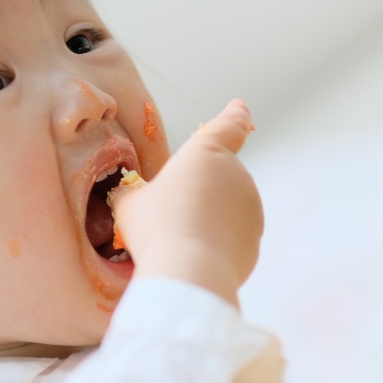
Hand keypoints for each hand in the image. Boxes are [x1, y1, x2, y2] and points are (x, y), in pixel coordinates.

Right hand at [111, 99, 261, 305]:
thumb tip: (129, 194)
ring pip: (225, 210)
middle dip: (199, 192)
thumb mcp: (129, 203)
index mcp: (207, 152)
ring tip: (178, 241)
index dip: (234, 116)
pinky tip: (193, 259)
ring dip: (207, 220)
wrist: (188, 273)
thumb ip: (134, 191)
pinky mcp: (253, 240)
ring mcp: (250, 208)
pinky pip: (231, 238)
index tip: (240, 108)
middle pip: (217, 178)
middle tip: (170, 216)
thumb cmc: (155, 229)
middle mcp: (236, 174)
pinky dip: (216, 245)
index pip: (230, 125)